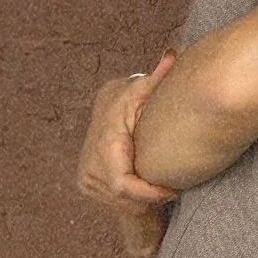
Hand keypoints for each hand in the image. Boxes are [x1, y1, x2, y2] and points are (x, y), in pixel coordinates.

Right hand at [78, 52, 178, 255]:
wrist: (107, 108)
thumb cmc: (132, 99)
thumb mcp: (143, 89)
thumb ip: (158, 78)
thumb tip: (172, 55)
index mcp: (104, 141)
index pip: (122, 184)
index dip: (148, 193)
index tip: (172, 190)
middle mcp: (90, 160)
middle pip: (123, 197)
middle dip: (149, 197)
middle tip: (171, 188)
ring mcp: (85, 174)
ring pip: (119, 202)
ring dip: (143, 199)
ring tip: (161, 184)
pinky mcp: (85, 183)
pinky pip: (114, 201)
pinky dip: (134, 199)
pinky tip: (148, 187)